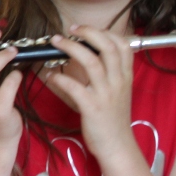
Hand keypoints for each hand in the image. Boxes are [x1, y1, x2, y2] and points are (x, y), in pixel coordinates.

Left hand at [43, 25, 135, 160]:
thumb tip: (89, 56)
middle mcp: (118, 81)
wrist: (117, 146)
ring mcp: (106, 94)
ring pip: (91, 62)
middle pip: (107, 47)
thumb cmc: (112, 119)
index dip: (104, 32)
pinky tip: (51, 77)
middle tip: (69, 30)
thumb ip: (106, 74)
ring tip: (56, 43)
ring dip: (71, 48)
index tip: (85, 30)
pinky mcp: (93, 108)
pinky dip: (60, 79)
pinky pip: (75, 87)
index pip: (122, 45)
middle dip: (87, 33)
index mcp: (125, 76)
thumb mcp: (116, 92)